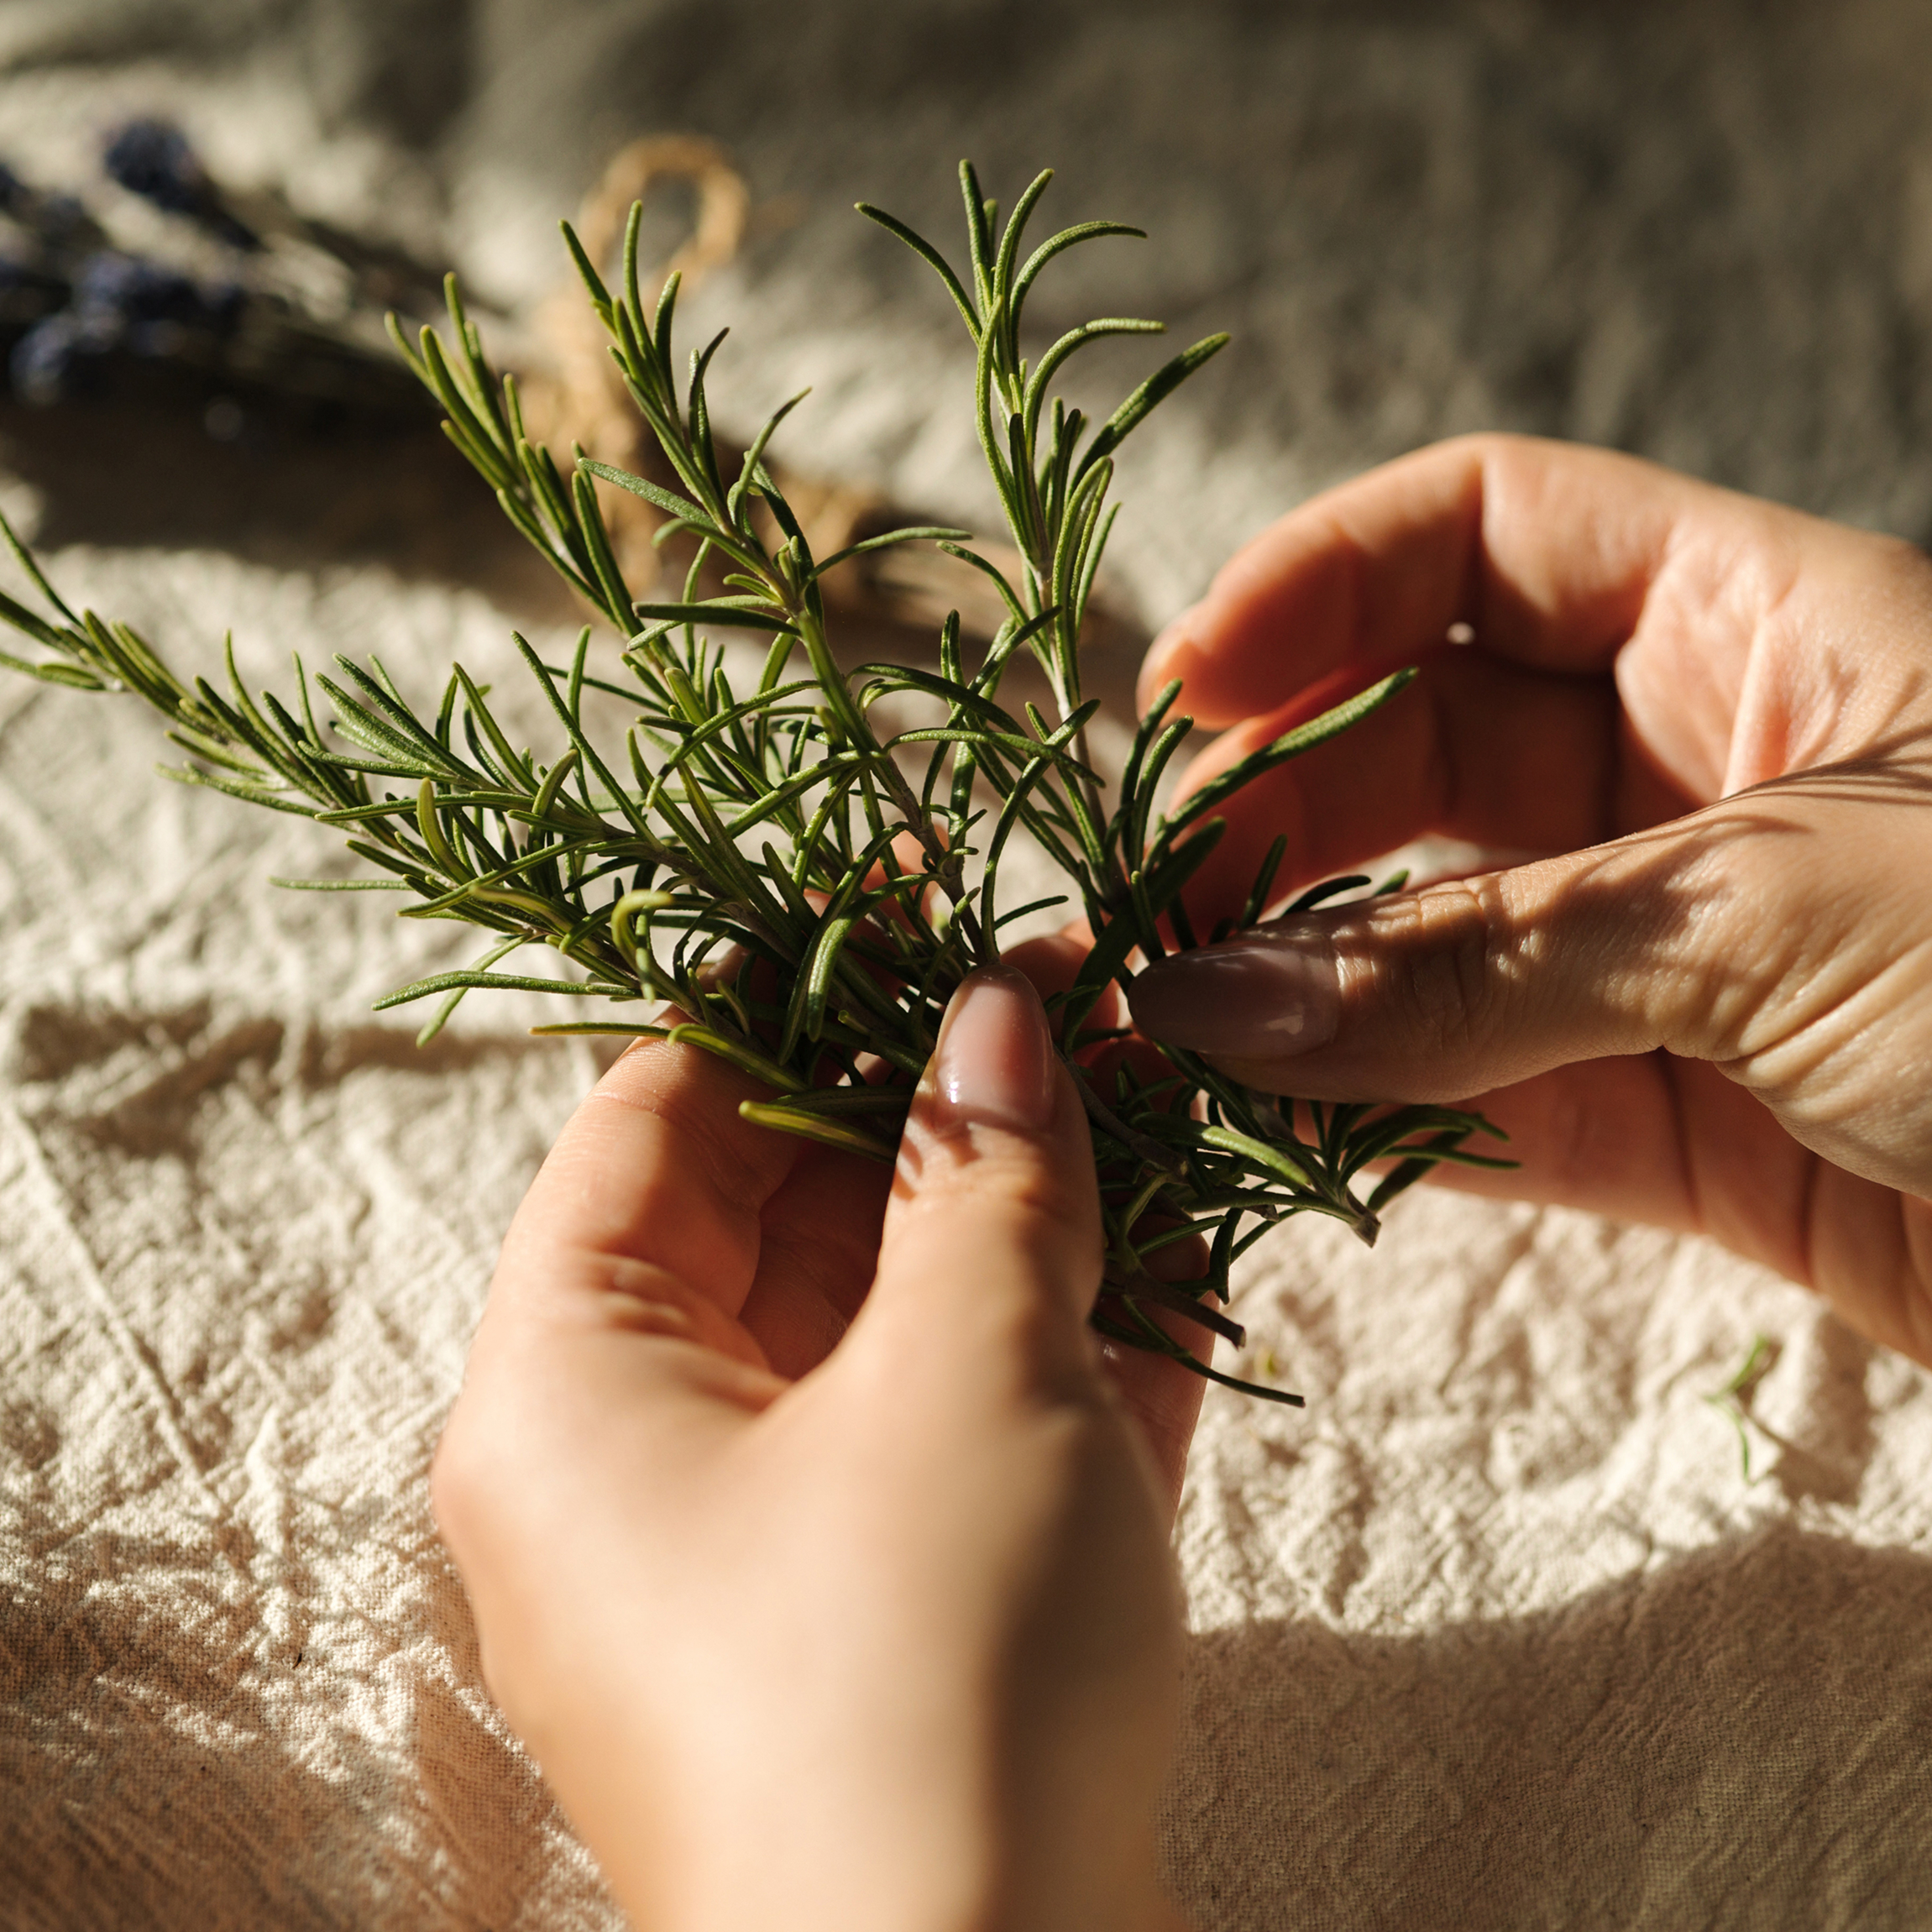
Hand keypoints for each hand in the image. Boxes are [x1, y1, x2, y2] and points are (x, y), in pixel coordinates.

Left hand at [432, 968, 1197, 1931]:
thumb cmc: (926, 1675)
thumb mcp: (966, 1372)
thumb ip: (985, 1173)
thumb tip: (999, 1011)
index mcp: (570, 1381)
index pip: (667, 1111)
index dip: (803, 987)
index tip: (930, 897)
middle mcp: (635, 1464)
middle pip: (789, 1210)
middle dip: (946, 1106)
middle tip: (1088, 1002)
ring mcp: (761, 1553)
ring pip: (891, 1325)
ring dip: (1026, 1227)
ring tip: (1161, 1108)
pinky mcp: (878, 1626)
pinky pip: (950, 1439)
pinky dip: (1050, 1359)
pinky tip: (1183, 1271)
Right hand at [1126, 433, 1931, 1367]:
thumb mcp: (1776, 910)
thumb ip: (1479, 961)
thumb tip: (1212, 1002)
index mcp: (1769, 627)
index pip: (1488, 534)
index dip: (1324, 586)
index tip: (1187, 691)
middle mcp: (1713, 775)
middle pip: (1428, 743)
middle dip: (1283, 813)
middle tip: (1161, 911)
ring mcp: (1691, 959)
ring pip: (1440, 937)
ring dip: (1310, 986)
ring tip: (1179, 1037)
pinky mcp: (1697, 1129)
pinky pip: (1491, 1095)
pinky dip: (1383, 1115)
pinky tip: (1281, 1131)